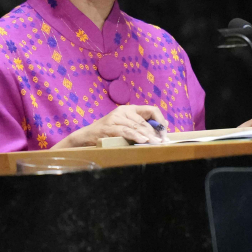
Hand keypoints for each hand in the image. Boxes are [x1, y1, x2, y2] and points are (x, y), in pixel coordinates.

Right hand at [53, 105, 168, 147]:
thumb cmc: (108, 133)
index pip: (151, 109)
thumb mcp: (125, 126)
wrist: (86, 136)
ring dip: (148, 136)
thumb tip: (162, 127)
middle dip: (155, 132)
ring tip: (156, 143)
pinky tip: (143, 141)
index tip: (164, 131)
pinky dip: (136, 136)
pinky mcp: (109, 127)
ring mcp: (115, 118)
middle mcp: (123, 111)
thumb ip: (141, 125)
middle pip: (144, 121)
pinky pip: (126, 131)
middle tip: (162, 141)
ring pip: (136, 126)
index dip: (160, 120)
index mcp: (129, 109)